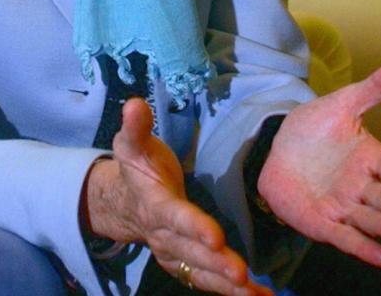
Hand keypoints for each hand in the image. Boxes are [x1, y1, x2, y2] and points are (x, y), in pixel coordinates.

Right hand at [84, 98, 270, 295]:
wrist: (123, 201)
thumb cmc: (137, 166)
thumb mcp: (131, 143)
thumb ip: (136, 127)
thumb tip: (134, 104)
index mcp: (153, 204)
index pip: (173, 217)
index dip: (192, 227)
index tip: (214, 237)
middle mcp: (164, 235)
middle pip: (191, 252)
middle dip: (216, 264)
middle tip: (241, 274)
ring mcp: (175, 254)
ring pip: (202, 272)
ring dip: (228, 285)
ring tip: (257, 294)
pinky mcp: (186, 264)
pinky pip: (209, 280)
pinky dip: (234, 292)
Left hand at [257, 58, 380, 267]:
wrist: (277, 148)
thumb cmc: (316, 128)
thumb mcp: (342, 103)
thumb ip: (375, 88)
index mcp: (370, 157)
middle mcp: (362, 186)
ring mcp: (344, 207)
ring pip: (369, 220)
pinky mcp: (324, 224)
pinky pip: (346, 238)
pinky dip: (362, 248)